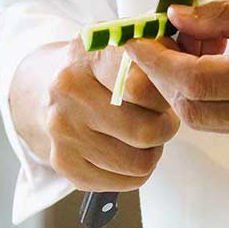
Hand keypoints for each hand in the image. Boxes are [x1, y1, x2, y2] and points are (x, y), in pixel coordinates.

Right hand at [41, 37, 180, 190]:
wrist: (41, 91)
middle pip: (146, 131)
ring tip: (143, 135)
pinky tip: (127, 152)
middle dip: (166, 128)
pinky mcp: (65, 164)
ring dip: (152, 151)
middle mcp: (69, 93)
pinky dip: (136, 172)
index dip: (167, 95)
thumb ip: (156, 50)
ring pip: (140, 162)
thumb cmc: (95, 70)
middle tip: (161, 118)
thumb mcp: (120, 45)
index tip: (167, 92)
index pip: (143, 86)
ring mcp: (64, 131)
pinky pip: (125, 182)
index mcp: (89, 56)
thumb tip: (186, 73)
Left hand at [126, 0, 228, 140]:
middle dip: (163, 77)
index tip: (136, 38)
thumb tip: (180, 17)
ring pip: (208, 119)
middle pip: (192, 109)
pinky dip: (210, 93)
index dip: (156, 61)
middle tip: (157, 40)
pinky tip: (214, 60)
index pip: (194, 80)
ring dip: (185, 86)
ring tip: (189, 45)